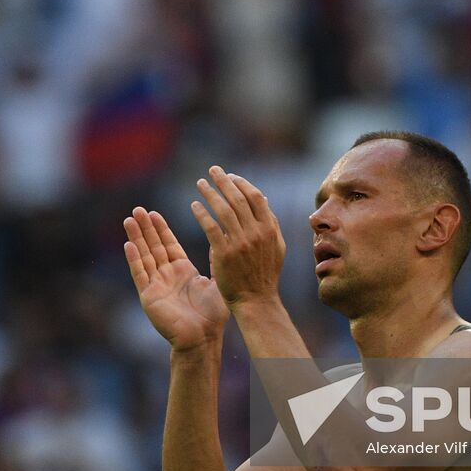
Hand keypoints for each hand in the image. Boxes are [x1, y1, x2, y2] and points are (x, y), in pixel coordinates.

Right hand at [124, 207, 229, 351]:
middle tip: (138, 209)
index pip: (168, 245)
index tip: (153, 212)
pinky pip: (140, 274)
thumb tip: (219, 241)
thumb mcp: (216, 282)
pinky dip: (134, 260)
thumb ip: (215, 261)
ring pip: (144, 256)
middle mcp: (167, 276)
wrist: (204, 338)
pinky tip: (129, 244)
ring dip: (137, 238)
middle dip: (146, 228)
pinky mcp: (149, 297)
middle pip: (153, 246)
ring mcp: (156, 285)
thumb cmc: (213, 315)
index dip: (160, 229)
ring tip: (129, 219)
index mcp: (183, 271)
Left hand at [191, 167, 285, 306]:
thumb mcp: (276, 247)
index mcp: (269, 229)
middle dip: (224, 181)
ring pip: (223, 210)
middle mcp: (256, 233)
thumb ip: (270, 222)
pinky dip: (202, 213)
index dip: (242, 183)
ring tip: (200, 183)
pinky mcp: (224, 253)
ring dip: (210, 193)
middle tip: (213, 170)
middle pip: (237, 199)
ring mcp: (240, 243)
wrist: (256, 301)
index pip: (255, 197)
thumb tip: (263, 197)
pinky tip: (195, 205)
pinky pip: (211, 227)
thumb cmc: (264, 274)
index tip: (230, 176)